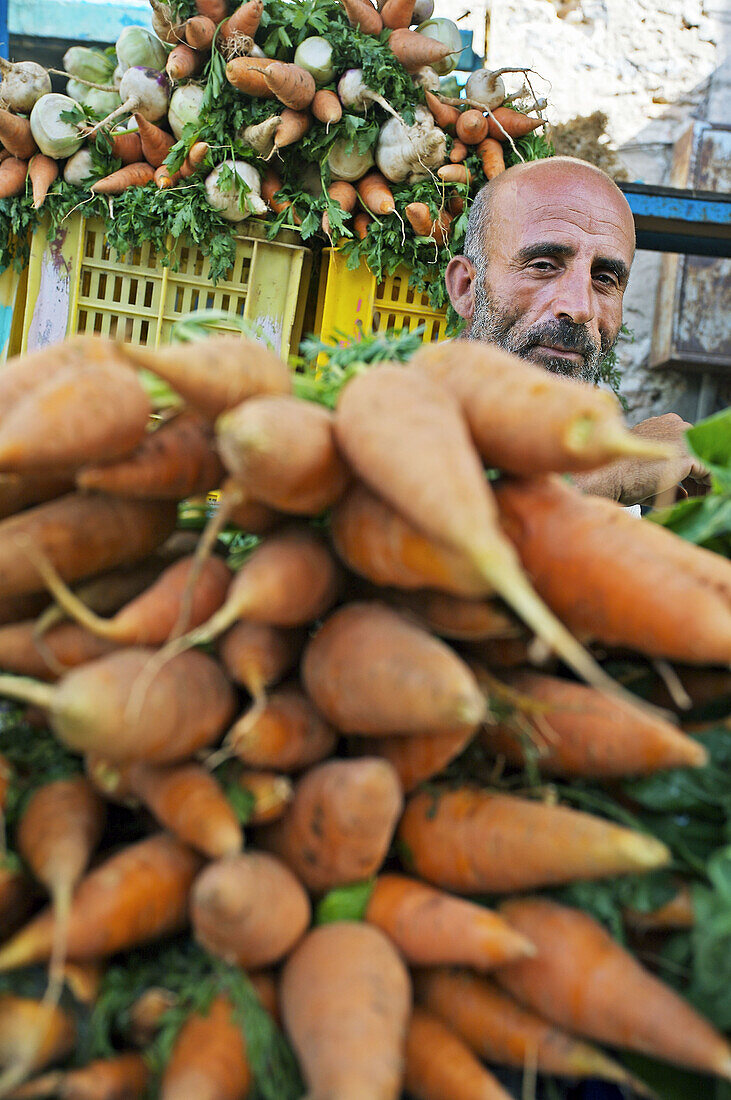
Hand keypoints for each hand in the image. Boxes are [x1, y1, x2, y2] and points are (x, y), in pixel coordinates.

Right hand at [572, 413, 710, 505]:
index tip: (685, 486)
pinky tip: (700, 499)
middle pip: (696, 450)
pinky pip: (708, 473)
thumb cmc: (619, 477)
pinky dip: (707, 488)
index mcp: (660, 424)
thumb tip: (685, 494)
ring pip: (703, 461)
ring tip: (697, 499)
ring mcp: (682, 437)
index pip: (683, 444)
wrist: (609, 479)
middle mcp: (673, 424)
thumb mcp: (646, 475)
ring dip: (702, 482)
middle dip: (695, 474)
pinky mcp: (687, 455)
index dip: (686, 467)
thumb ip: (668, 481)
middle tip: (693, 494)